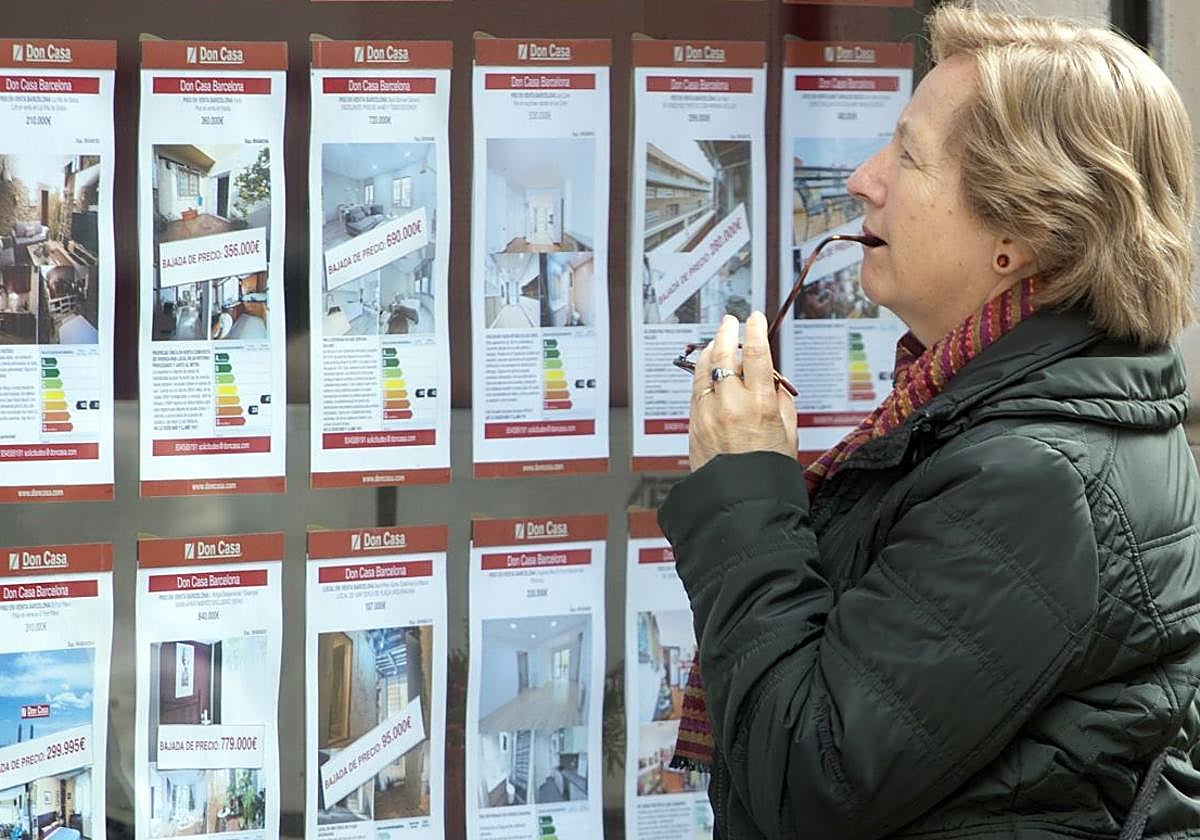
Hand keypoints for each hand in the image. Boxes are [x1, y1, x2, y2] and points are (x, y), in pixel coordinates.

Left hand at [689, 311, 797, 471]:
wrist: (742, 500)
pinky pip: (696, 389)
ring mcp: (709, 412)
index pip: (757, 353)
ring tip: (717, 339)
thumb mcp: (788, 431)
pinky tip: (706, 368)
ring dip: (710, 349)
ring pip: (704, 368)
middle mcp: (732, 404)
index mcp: (761, 404)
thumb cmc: (768, 469)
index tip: (755, 318)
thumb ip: (780, 399)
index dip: (755, 330)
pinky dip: (702, 374)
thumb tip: (772, 378)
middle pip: (725, 353)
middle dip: (727, 332)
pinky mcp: (694, 423)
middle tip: (730, 321)